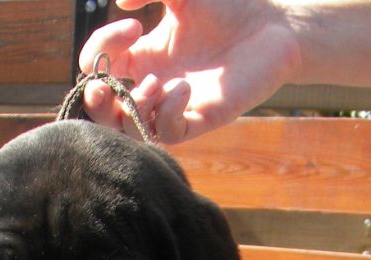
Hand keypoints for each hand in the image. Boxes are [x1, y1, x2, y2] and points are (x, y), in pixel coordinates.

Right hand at [78, 0, 300, 142]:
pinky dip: (168, 114)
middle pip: (104, 111)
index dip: (102, 48)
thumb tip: (121, 3)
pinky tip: (184, 88)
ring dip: (133, 108)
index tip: (134, 25)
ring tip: (156, 83)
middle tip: (108, 82)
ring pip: (132, 131)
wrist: (274, 27)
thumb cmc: (229, 7)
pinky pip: (170, 134)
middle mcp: (154, 85)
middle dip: (95, 100)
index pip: (99, 65)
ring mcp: (175, 105)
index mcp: (144, 55)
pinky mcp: (201, 119)